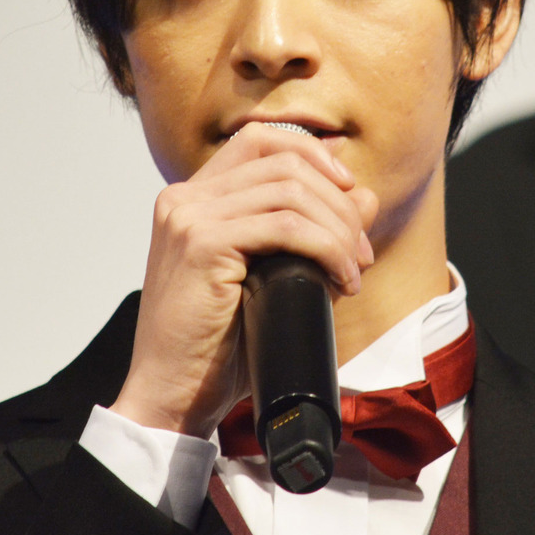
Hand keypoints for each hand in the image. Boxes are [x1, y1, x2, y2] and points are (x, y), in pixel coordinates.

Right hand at [110, 123, 377, 438]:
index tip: (348, 190)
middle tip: (361, 252)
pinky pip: (286, 227)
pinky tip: (340, 278)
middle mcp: (185, 197)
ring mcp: (189, 217)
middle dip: (338, 202)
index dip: (312, 153)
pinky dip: (327, 248)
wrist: (171, 396)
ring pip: (290, 191)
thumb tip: (363, 195)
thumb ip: (313, 232)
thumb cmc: (218, 345)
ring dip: (338, 229)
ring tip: (353, 270)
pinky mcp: (201, 244)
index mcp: (193, 197)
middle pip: (284, 162)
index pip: (259, 139)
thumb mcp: (273, 277)